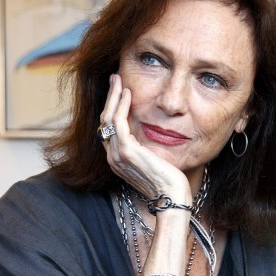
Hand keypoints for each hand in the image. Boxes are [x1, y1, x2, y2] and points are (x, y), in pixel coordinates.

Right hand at [100, 74, 191, 204]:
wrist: (171, 196)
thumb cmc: (168, 181)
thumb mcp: (153, 160)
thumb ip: (145, 147)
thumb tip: (150, 132)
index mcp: (118, 159)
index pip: (108, 129)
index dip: (112, 108)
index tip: (119, 91)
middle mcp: (113, 157)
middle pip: (104, 120)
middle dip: (109, 98)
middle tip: (115, 79)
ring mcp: (117, 155)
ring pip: (108, 118)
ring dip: (113, 97)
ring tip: (118, 80)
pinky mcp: (126, 151)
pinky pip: (118, 122)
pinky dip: (121, 106)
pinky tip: (127, 93)